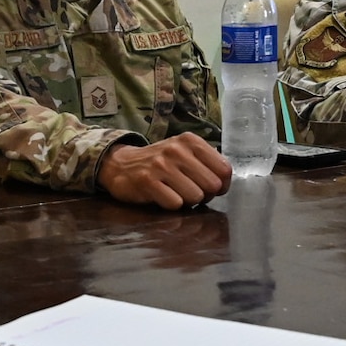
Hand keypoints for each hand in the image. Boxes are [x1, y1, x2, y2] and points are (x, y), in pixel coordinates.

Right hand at [98, 135, 232, 209]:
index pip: (225, 170)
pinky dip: (171, 205)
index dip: (222, 185)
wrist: (121, 165)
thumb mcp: (185, 153)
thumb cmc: (160, 163)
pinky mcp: (147, 181)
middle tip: (190, 191)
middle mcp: (176, 150)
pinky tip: (163, 196)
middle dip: (205, 194)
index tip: (208, 186)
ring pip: (195, 196)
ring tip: (176, 193)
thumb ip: (207, 164)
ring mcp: (161, 165)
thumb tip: (224, 185)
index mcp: (190, 141)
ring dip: (188, 201)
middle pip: (212, 186)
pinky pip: (175, 204)